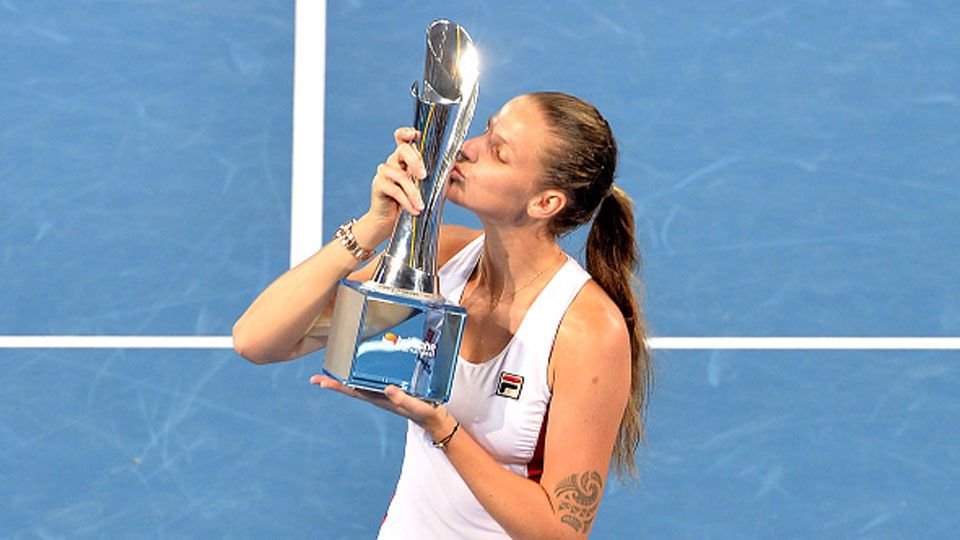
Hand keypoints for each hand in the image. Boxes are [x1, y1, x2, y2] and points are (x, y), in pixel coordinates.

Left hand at [309, 374, 451, 437]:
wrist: (434, 418)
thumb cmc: (425, 412)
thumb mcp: (416, 406)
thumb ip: (403, 399)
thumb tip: (388, 389)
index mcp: (380, 399)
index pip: (354, 391)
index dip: (338, 386)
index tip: (321, 382)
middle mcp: (377, 395)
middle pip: (351, 388)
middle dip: (334, 383)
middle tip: (315, 379)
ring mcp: (383, 392)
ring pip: (359, 384)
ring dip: (345, 378)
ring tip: (331, 371)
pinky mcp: (391, 389)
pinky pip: (371, 380)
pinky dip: (361, 374)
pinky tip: (359, 369)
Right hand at [360, 128, 427, 243]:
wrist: (389, 221)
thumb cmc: (411, 202)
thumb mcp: (424, 187)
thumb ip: (433, 176)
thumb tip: (451, 168)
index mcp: (404, 158)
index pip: (401, 138)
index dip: (406, 133)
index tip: (415, 134)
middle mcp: (392, 161)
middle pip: (402, 150)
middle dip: (415, 162)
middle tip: (424, 176)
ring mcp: (383, 172)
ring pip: (401, 175)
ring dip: (414, 192)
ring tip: (421, 205)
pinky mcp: (378, 184)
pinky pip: (395, 190)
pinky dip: (407, 201)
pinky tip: (414, 210)